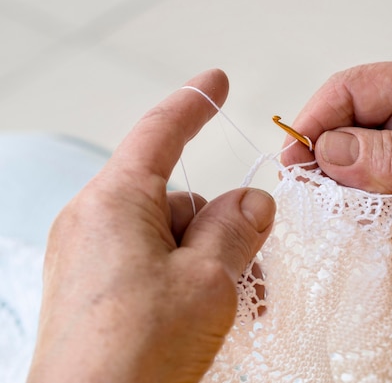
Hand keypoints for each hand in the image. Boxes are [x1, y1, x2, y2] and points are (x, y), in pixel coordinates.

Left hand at [27, 70, 275, 382]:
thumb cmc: (136, 354)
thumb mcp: (209, 280)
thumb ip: (236, 227)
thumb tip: (253, 199)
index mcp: (114, 203)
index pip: (159, 132)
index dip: (194, 103)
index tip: (215, 81)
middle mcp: (95, 223)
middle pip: (178, 200)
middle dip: (223, 229)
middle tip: (253, 271)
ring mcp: (92, 260)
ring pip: (172, 239)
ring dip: (213, 264)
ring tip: (237, 308)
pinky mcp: (96, 292)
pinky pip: (154, 267)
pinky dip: (189, 282)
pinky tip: (211, 318)